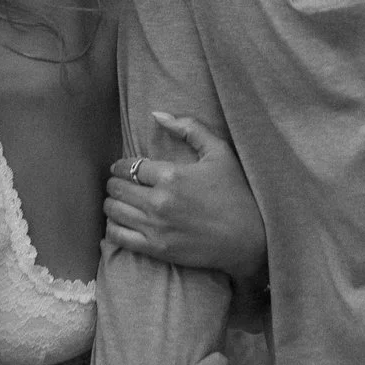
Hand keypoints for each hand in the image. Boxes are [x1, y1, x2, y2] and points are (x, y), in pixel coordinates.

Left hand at [105, 111, 266, 283]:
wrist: (252, 238)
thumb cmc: (237, 192)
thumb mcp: (220, 152)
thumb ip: (189, 128)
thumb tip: (157, 114)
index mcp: (171, 175)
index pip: (128, 166)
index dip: (121, 165)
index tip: (123, 168)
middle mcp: (159, 201)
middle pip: (116, 188)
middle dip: (115, 182)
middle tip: (121, 183)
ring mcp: (156, 227)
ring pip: (113, 210)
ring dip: (112, 203)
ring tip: (121, 201)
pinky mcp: (157, 249)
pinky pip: (117, 236)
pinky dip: (112, 228)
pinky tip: (121, 223)